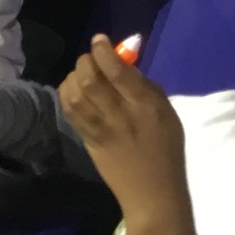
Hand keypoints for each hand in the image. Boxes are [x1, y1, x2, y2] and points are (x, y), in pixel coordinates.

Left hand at [59, 35, 192, 234]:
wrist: (153, 194)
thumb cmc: (166, 150)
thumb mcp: (167, 114)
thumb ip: (144, 88)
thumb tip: (121, 63)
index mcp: (147, 107)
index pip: (118, 71)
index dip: (104, 50)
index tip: (100, 40)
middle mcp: (121, 115)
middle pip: (91, 79)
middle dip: (86, 61)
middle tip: (91, 58)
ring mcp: (101, 129)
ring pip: (75, 93)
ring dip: (73, 76)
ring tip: (82, 74)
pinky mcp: (87, 139)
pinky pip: (69, 110)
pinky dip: (67, 94)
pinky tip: (74, 90)